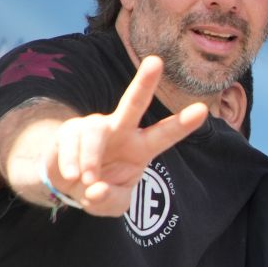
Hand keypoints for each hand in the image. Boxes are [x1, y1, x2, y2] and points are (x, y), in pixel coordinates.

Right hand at [46, 55, 207, 215]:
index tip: (202, 110)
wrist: (65, 183)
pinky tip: (71, 175)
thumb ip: (109, 201)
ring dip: (90, 160)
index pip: (164, 134)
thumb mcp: (111, 205)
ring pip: (93, 134)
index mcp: (140, 147)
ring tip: (86, 179)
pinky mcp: (69, 130)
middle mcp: (120, 130)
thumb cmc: (99, 188)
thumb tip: (95, 187)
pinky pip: (70, 145)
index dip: (182, 123)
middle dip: (144, 82)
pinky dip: (71, 164)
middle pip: (133, 103)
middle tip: (156, 61)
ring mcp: (94, 127)